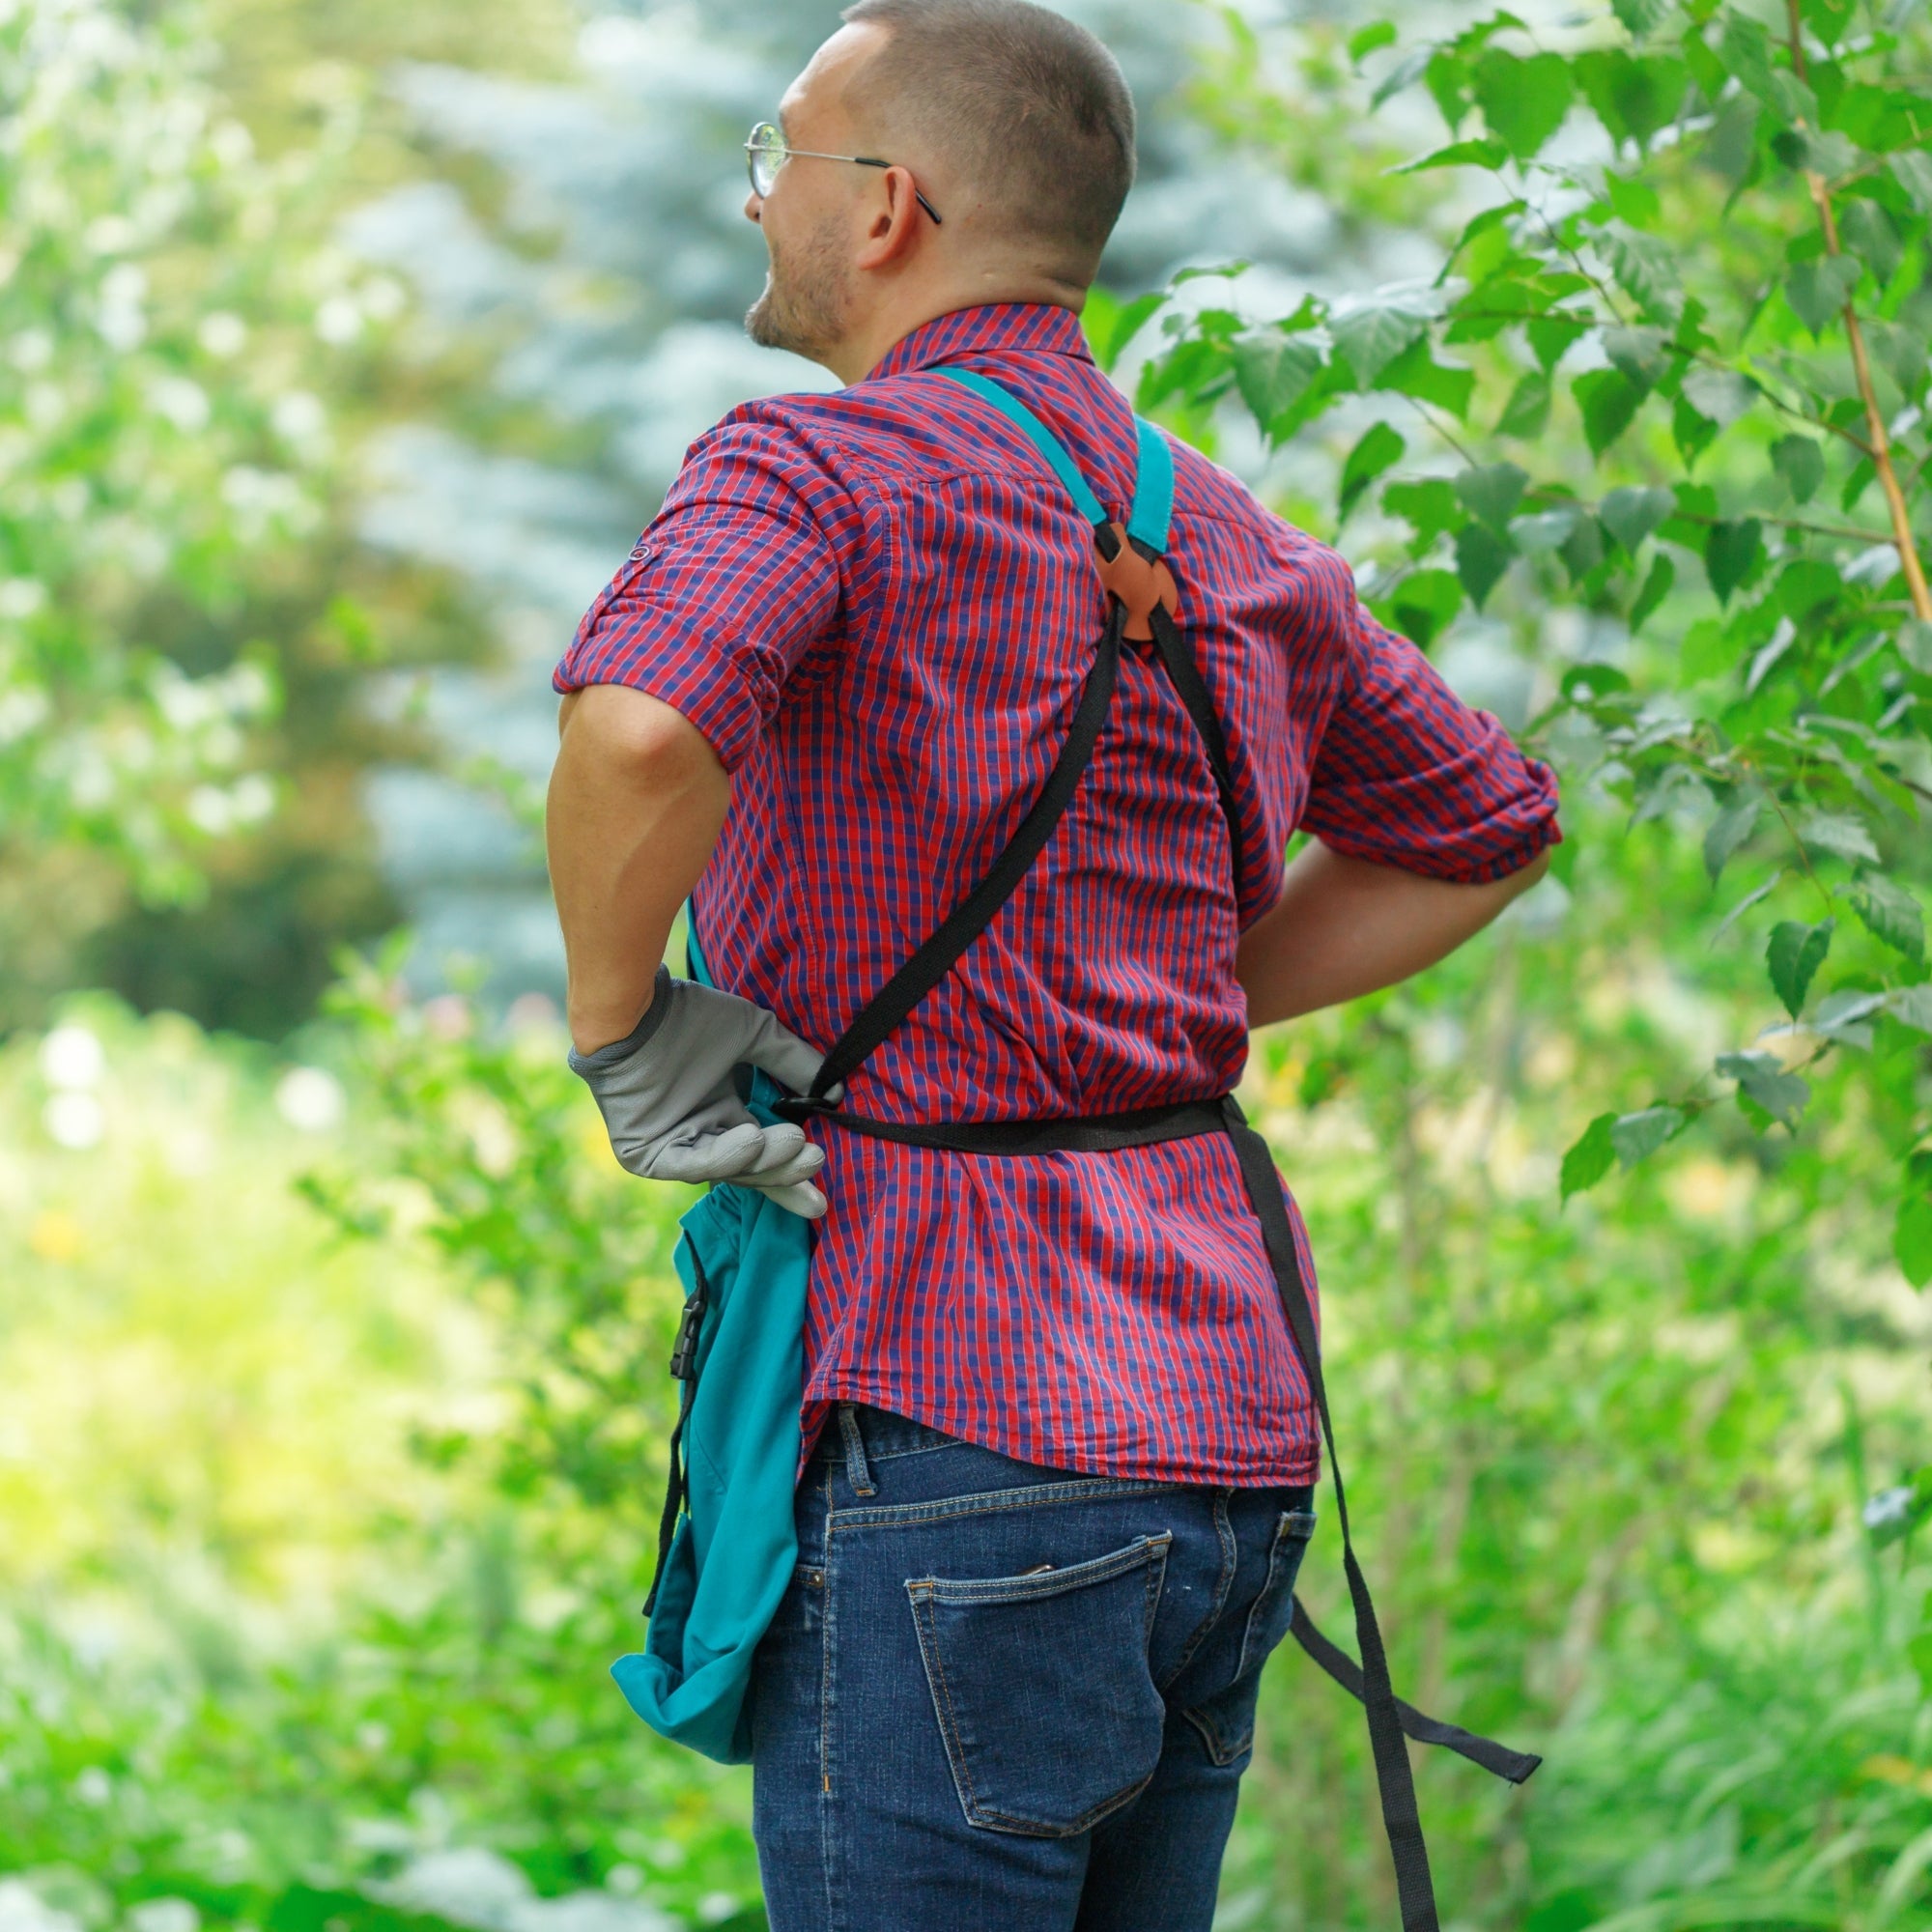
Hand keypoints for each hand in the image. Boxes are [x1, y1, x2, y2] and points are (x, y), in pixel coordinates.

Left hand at [568, 966, 836, 1218]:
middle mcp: (699, 1137)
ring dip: (763, 1160)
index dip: (790, 1174)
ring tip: (793, 1140)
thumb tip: (837, 1094)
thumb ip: (794, 1063)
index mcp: (722, 1115)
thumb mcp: (753, 1036)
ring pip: (725, 1170)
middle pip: (748, 1171)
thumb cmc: (688, 1016)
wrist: (635, 1008)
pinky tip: (752, 1137)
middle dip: (785, 1172)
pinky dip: (724, 1155)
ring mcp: (672, 1149)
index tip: (823, 1192)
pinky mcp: (646, 1154)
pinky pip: (691, 1163)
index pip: (762, 1157)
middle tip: (816, 1159)